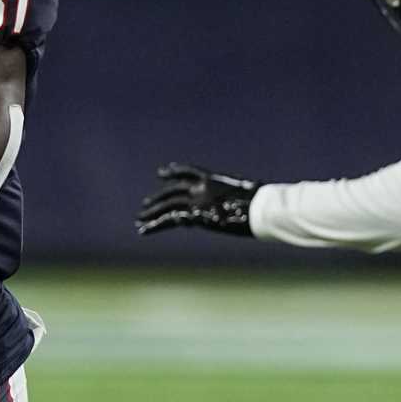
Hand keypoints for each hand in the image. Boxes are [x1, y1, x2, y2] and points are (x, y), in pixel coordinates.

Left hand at [135, 163, 260, 236]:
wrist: (260, 209)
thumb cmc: (261, 203)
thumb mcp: (249, 193)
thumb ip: (240, 193)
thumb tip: (253, 192)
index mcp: (213, 180)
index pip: (188, 171)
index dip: (173, 172)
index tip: (161, 173)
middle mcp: (201, 188)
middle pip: (172, 191)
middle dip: (158, 198)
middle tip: (146, 205)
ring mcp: (197, 201)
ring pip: (167, 205)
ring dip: (151, 212)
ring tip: (139, 218)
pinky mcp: (195, 216)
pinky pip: (169, 220)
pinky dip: (155, 225)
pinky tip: (143, 230)